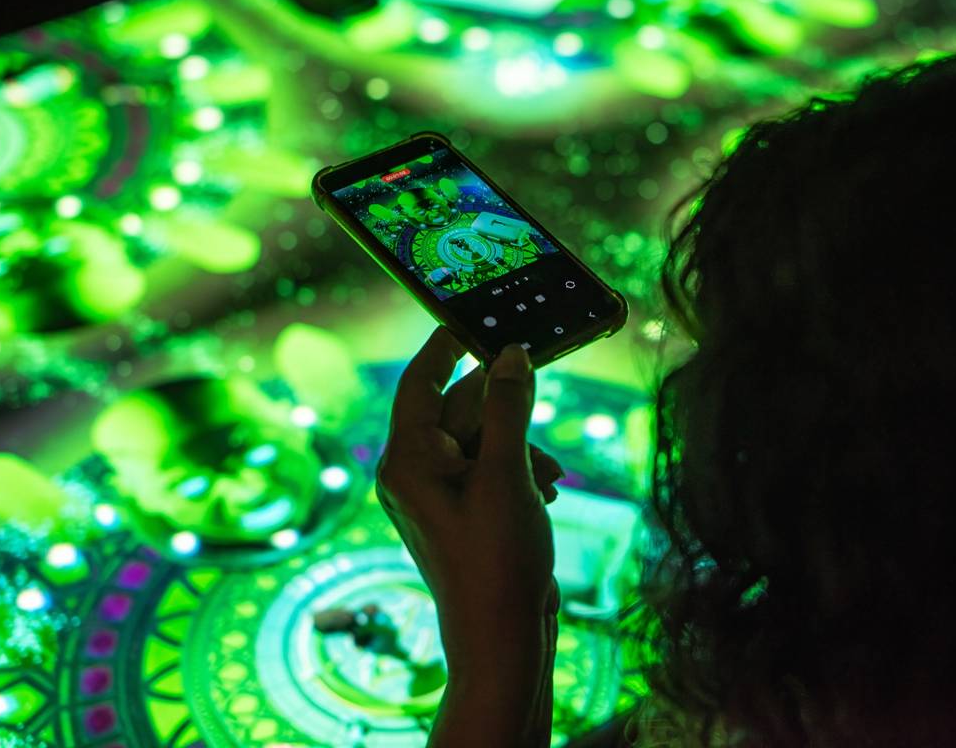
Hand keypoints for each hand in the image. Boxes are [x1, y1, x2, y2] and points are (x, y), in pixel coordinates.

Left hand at [376, 327, 560, 745]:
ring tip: (549, 476)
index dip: (446, 346)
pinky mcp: (459, 512)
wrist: (502, 636)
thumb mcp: (507, 473)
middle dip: (503, 411)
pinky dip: (517, 469)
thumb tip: (510, 355)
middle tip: (539, 400)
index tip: (472, 317)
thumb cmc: (496, 558)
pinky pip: (485, 468)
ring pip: (479, 439)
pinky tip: (545, 489)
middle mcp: (412, 472)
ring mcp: (435, 494)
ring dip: (519, 445)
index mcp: (407, 459)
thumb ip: (507, 407)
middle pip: (457, 410)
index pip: (420, 381)